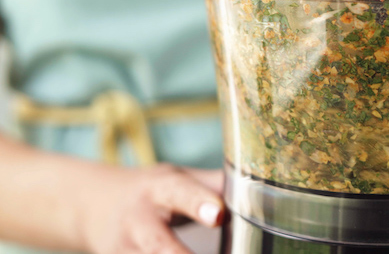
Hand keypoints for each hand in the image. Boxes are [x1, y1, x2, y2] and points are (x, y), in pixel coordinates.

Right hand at [81, 164, 223, 253]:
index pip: (181, 193)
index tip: (219, 215)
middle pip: (159, 245)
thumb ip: (215, 185)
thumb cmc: (152, 191)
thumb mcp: (179, 178)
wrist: (92, 205)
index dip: (199, 204)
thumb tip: (260, 188)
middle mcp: (138, 222)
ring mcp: (124, 251)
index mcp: (160, 190)